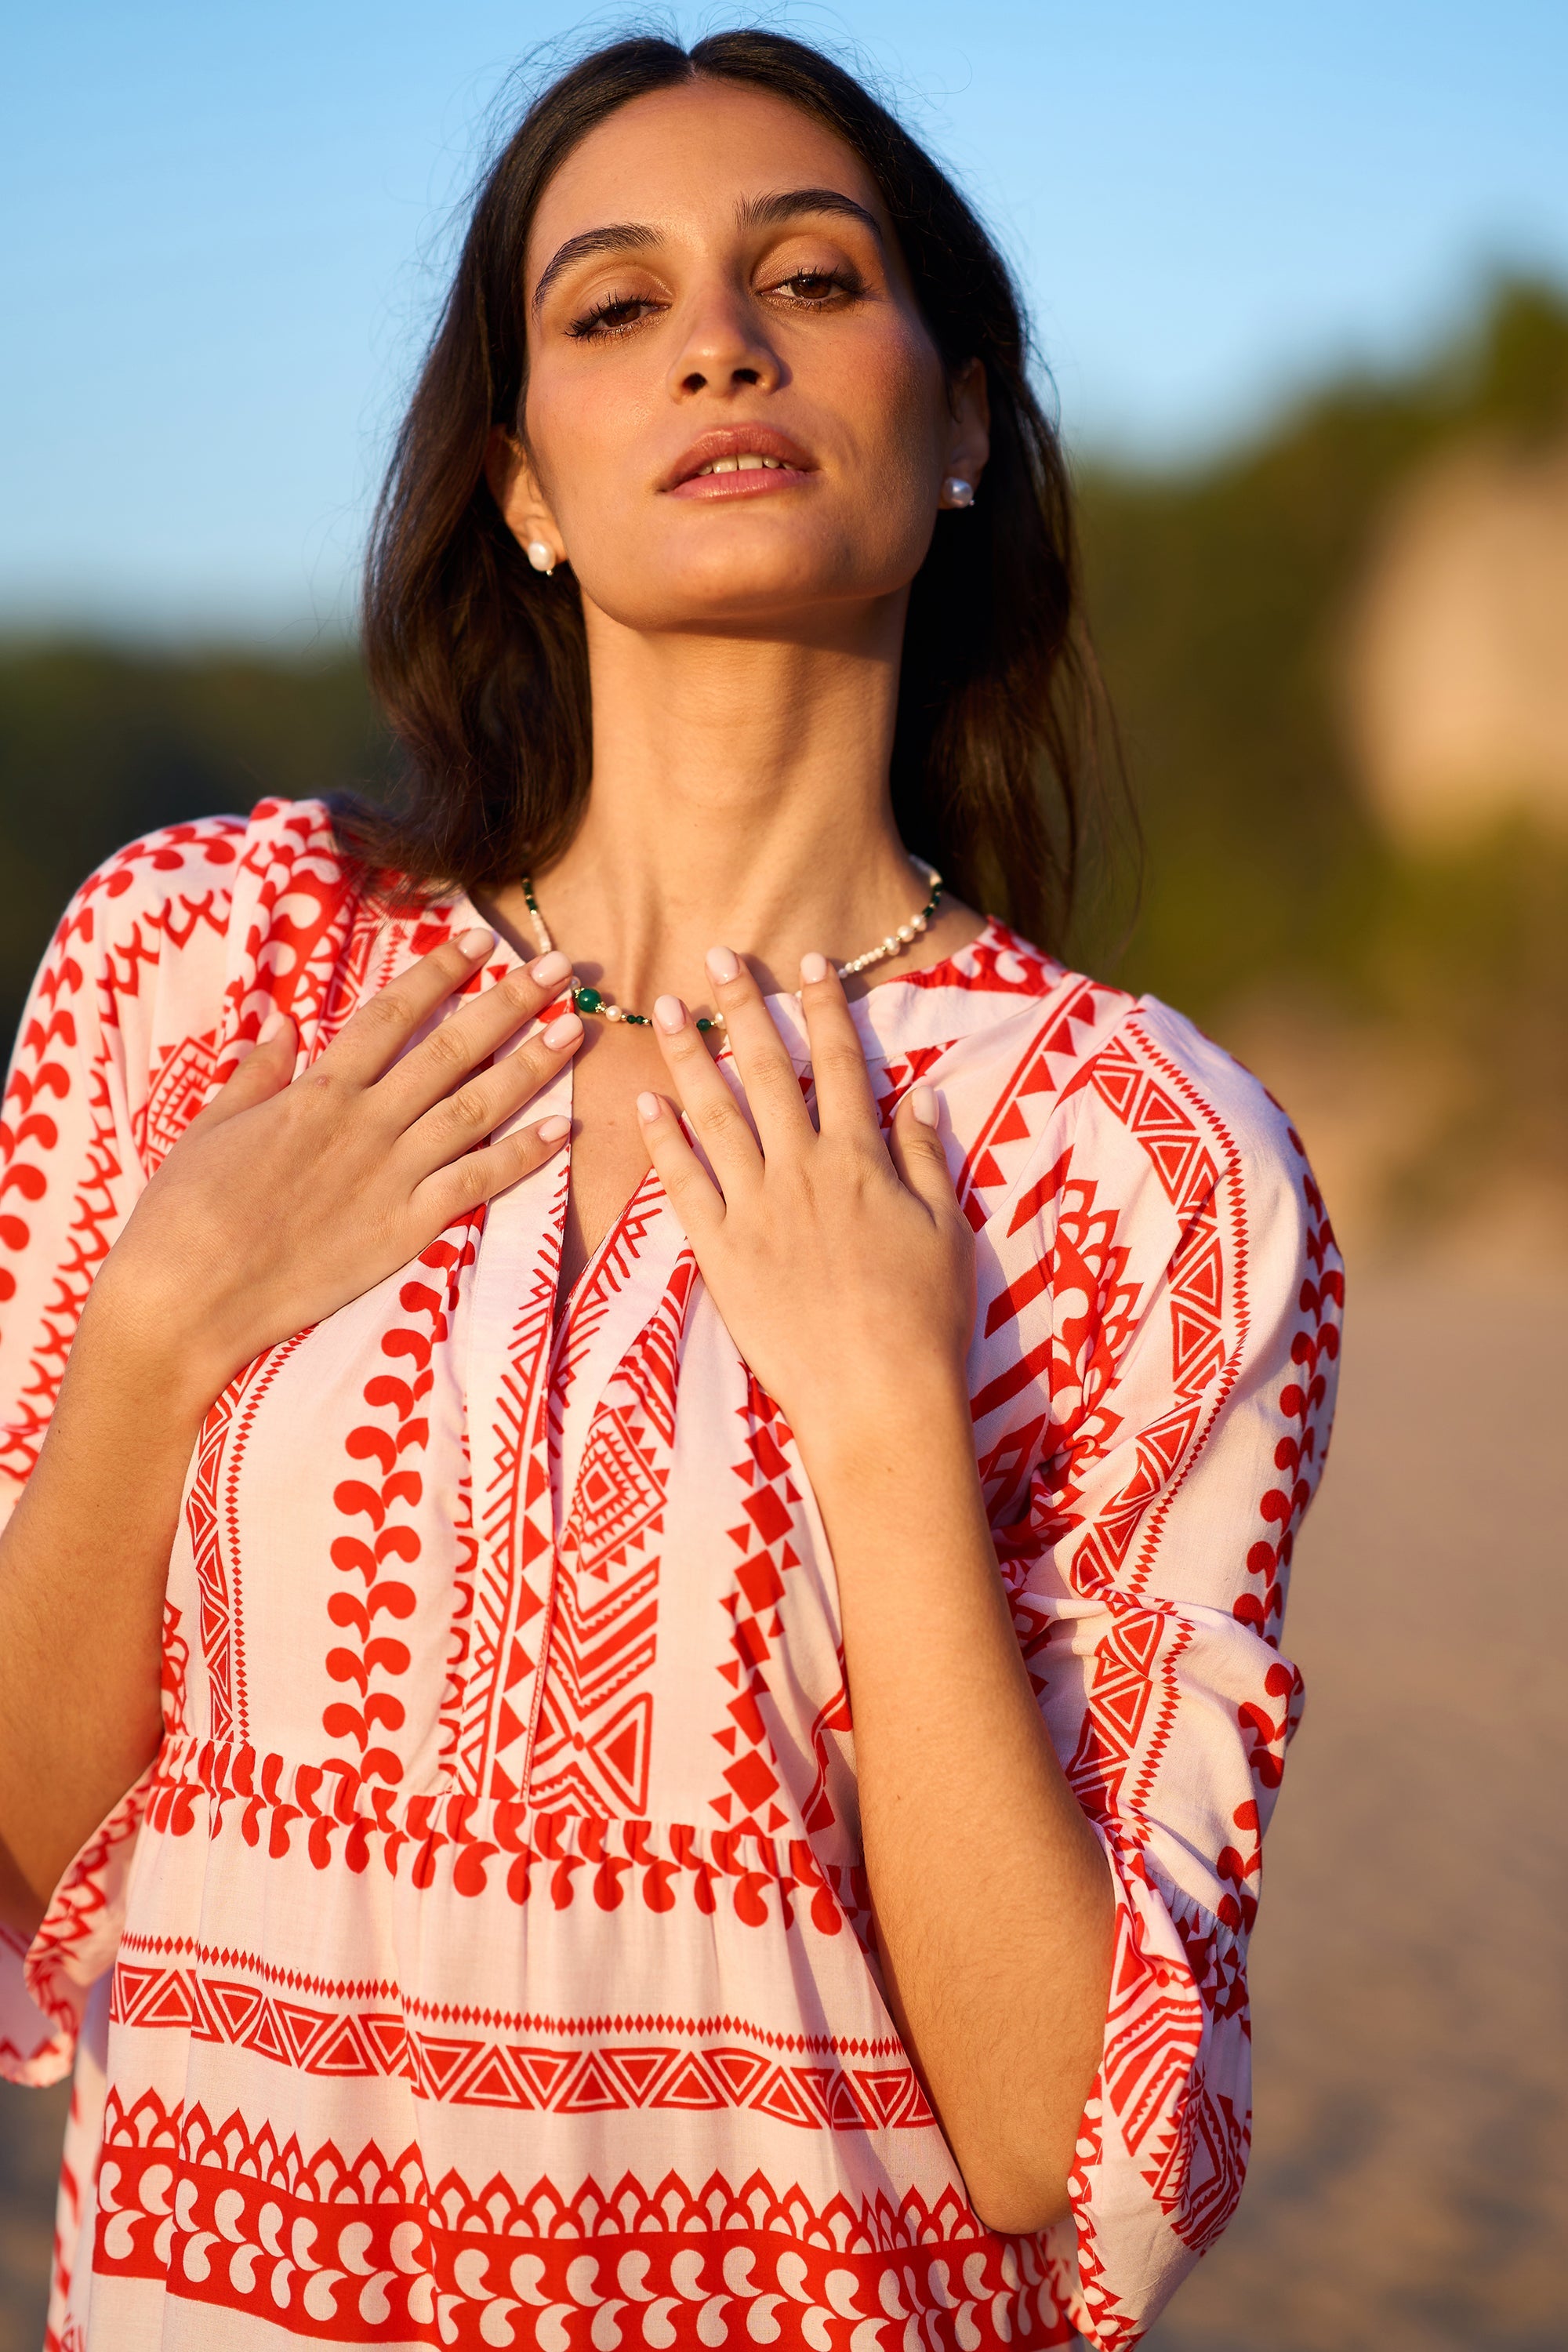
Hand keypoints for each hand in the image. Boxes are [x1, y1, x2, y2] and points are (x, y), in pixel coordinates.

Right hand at [91, 931, 582, 1409]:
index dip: (441, 972)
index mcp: (317, 1091)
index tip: (480, 939)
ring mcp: (390, 1175)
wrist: (188, 1292)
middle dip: (509, 1003)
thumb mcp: (213, 1125)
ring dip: (531, 1066)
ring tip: (575, 1029)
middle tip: (556, 967)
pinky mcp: (404, 1229)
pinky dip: (522, 1155)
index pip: (393, 1015)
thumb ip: (257, 1072)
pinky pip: (476, 1182)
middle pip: (451, 1049)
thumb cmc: (186, 1209)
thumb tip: (284, 1022)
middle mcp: (365, 1123)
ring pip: (476, 1107)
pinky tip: (563, 1129)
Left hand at [635, 948, 973, 1451]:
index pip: (842, 1062)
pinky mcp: (721, 1252)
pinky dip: (664, 1140)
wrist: (878, 1395)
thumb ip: (925, 1157)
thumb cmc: (924, 1317)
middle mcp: (804, 1169)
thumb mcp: (945, 1229)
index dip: (825, 1005)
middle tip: (717, 956)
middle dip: (745, 1007)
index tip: (808, 958)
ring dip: (692, 1055)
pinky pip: (685, 1184)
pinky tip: (645, 1102)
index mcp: (861, 1159)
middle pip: (770, 1070)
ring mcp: (757, 1208)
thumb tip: (921, 1094)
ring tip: (669, 1008)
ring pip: (717, 1113)